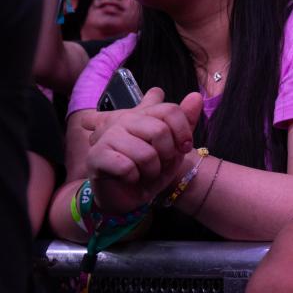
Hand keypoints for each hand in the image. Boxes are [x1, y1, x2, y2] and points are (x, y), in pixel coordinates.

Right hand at [82, 87, 203, 213]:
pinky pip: (127, 167)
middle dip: (167, 156)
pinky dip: (135, 178)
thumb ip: (186, 121)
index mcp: (143, 114)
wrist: (128, 196)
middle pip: (160, 131)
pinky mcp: (96, 156)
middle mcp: (124, 120)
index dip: (183, 132)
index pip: (170, 110)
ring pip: (146, 154)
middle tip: (159, 165)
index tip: (183, 148)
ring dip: (152, 171)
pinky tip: (129, 178)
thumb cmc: (151, 170)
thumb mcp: (175, 147)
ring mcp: (107, 136)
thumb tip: (196, 96)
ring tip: (144, 173)